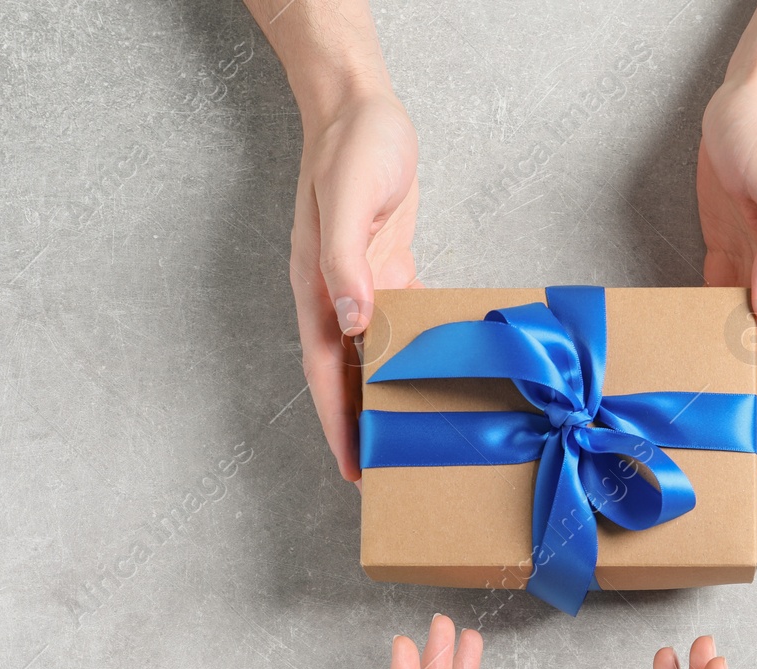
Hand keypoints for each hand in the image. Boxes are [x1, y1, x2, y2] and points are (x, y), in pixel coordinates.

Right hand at [291, 89, 421, 483]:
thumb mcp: (348, 201)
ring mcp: (362, 285)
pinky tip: (440, 374)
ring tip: (416, 436)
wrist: (360, 107)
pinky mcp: (388, 269)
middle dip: (362, 425)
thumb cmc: (352, 149)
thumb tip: (350, 319)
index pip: (325, 374)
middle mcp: (335, 297)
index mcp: (316, 289)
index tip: (354, 470)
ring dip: (389, 395)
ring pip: (374, 356)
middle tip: (391, 472)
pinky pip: (402, 323)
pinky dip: (415, 351)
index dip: (337, 423)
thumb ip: (346, 261)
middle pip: (348, 377)